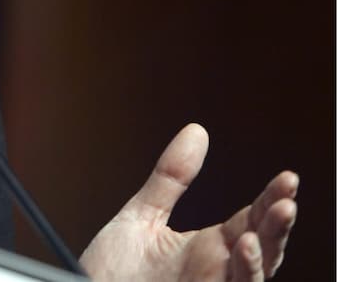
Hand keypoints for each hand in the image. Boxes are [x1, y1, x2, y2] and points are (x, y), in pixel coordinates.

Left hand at [80, 123, 297, 281]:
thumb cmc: (111, 271)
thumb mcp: (142, 216)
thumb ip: (171, 178)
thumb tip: (196, 132)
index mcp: (208, 248)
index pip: (251, 220)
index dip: (271, 200)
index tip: (287, 178)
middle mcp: (215, 271)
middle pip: (263, 249)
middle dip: (278, 224)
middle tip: (287, 197)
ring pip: (253, 276)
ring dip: (265, 252)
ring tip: (269, 222)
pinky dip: (244, 274)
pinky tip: (243, 250)